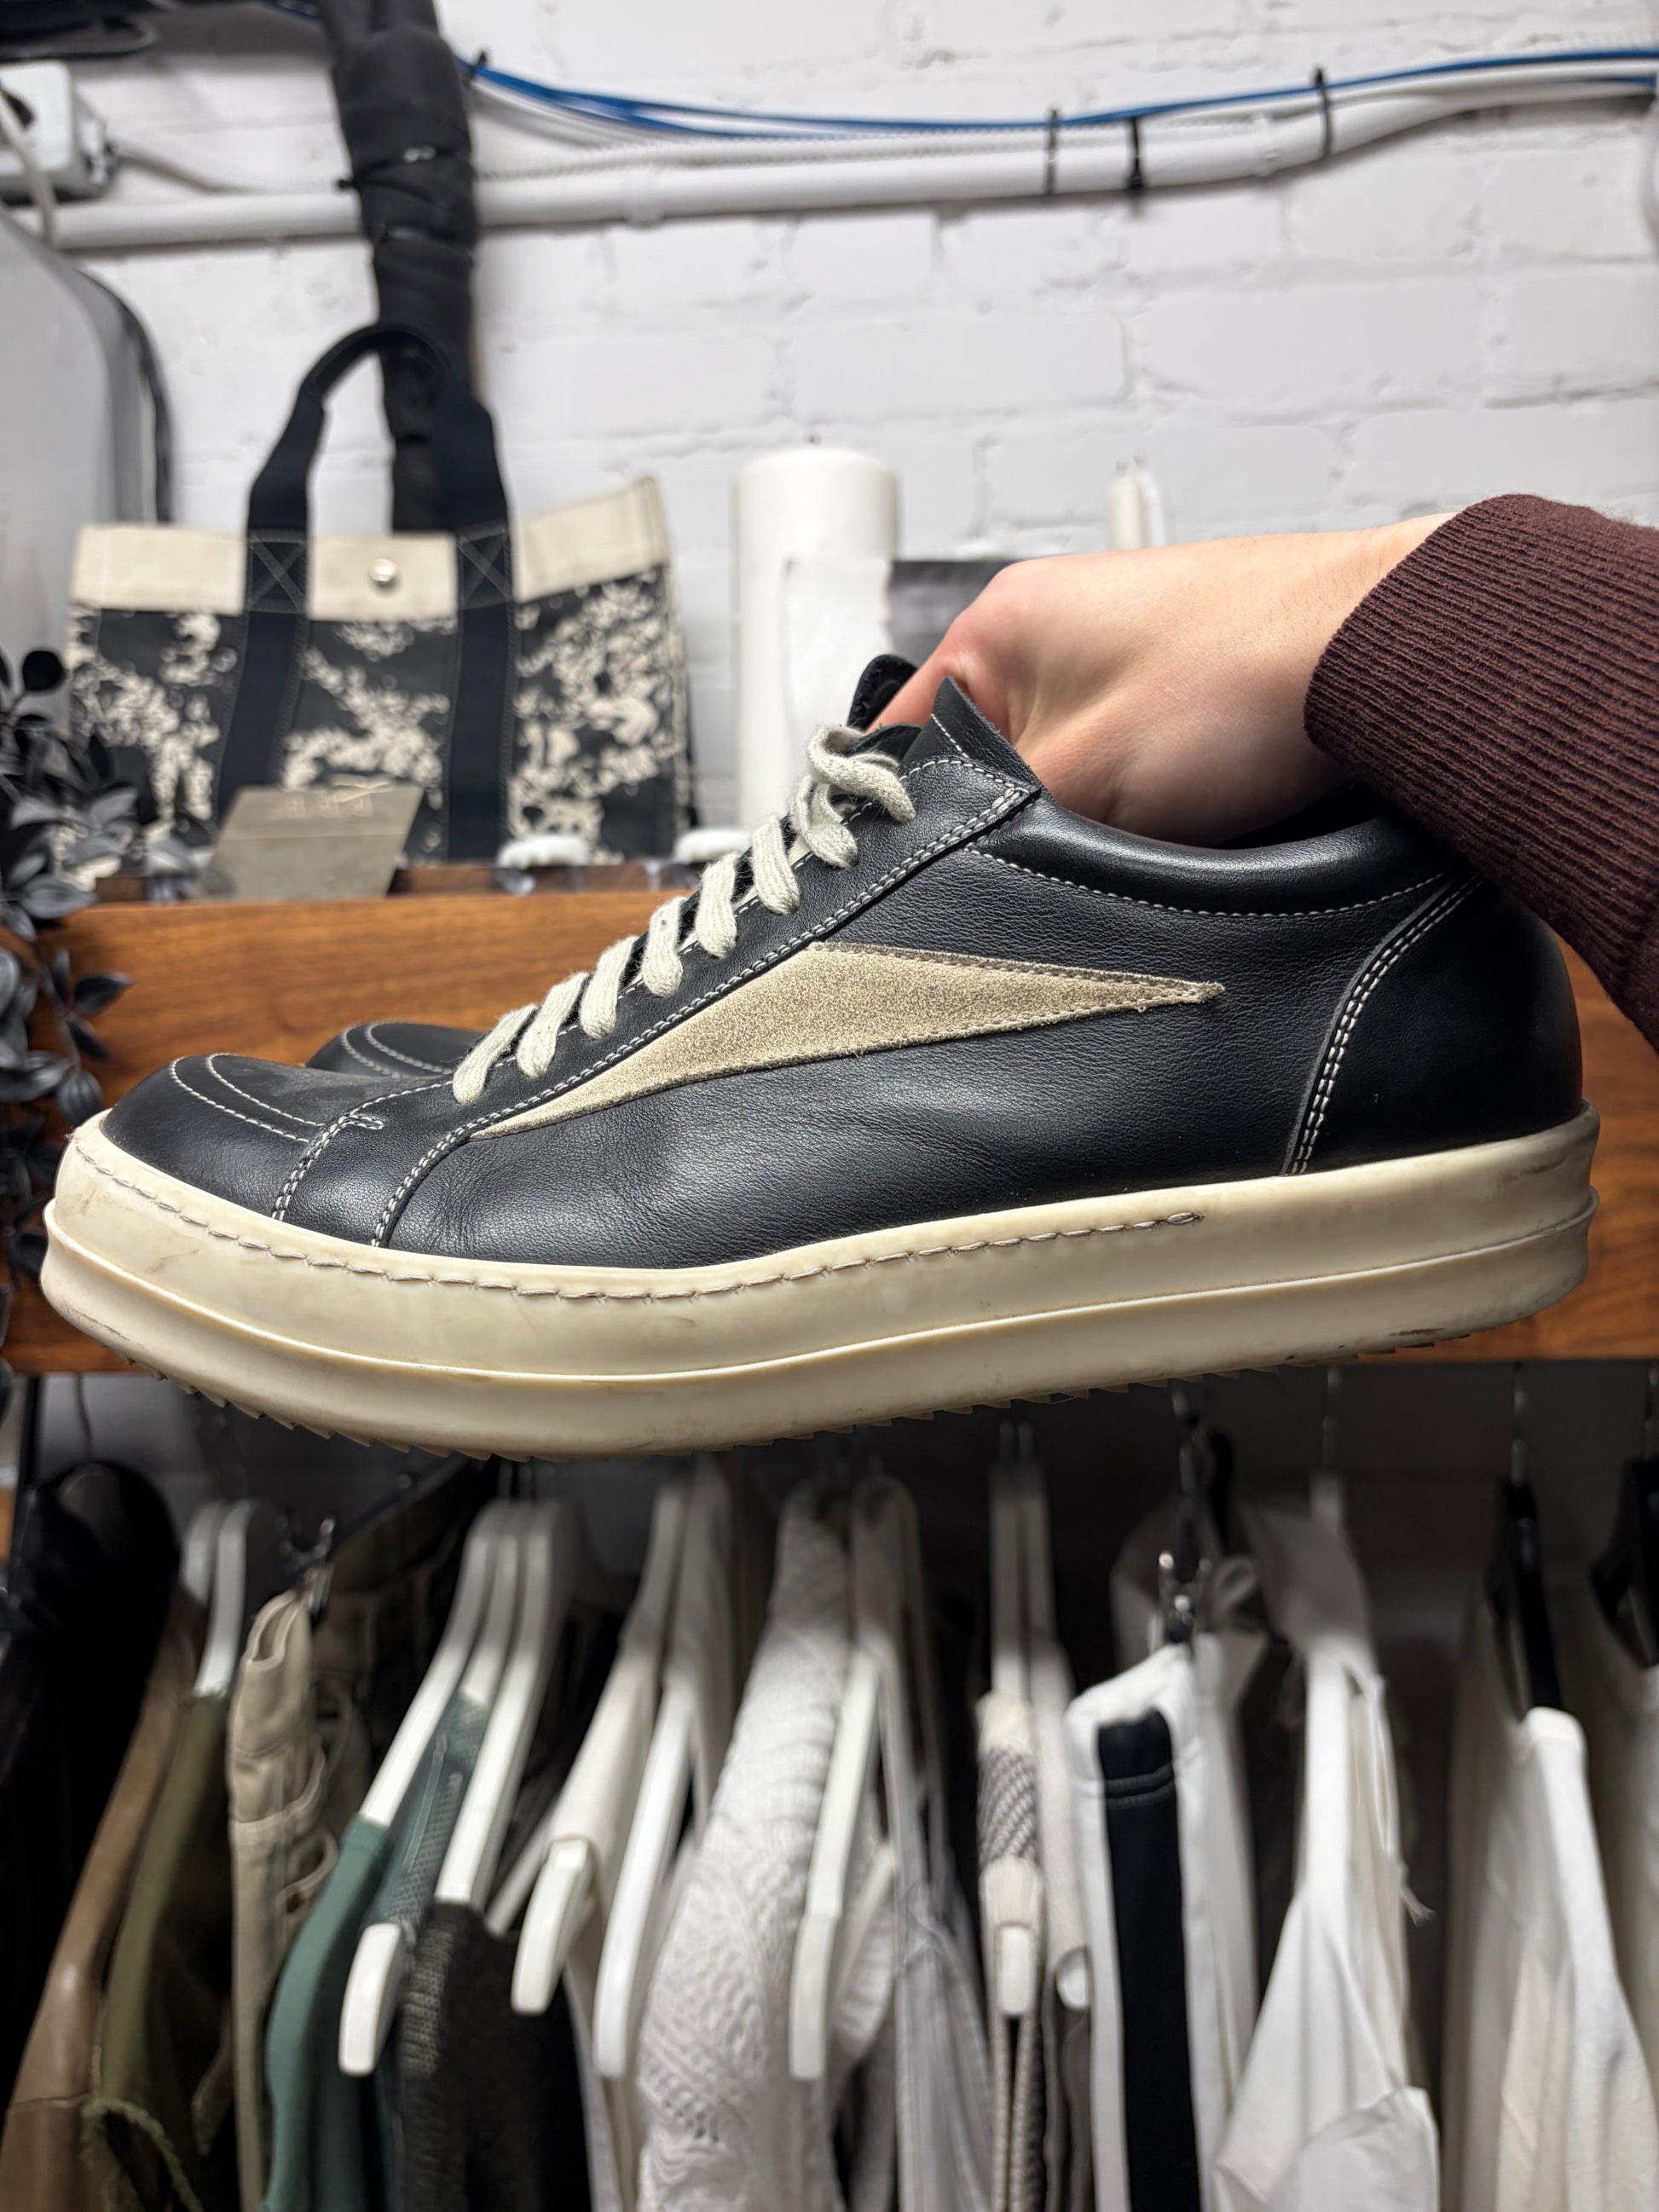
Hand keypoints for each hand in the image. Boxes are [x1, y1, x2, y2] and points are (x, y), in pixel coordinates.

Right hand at [879, 517, 1448, 843]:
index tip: (921, 879)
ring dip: (1087, 817)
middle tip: (1045, 864)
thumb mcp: (1080, 779)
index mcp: (998, 625)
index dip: (907, 819)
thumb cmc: (1244, 679)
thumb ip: (990, 822)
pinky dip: (1143, 805)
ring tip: (1127, 836)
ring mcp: (1121, 657)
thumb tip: (939, 869)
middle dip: (1013, 823)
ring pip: (1061, 777)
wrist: (1388, 651)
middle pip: (985, 765)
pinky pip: (1127, 769)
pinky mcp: (1182, 690)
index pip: (900, 741)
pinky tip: (1176, 822)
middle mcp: (1052, 630)